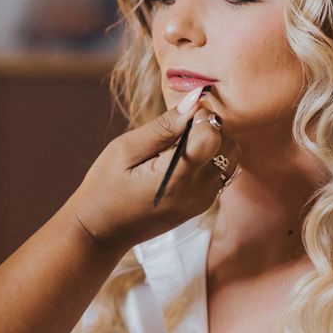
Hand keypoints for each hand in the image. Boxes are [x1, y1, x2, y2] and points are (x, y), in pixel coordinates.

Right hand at [65, 93, 238, 252]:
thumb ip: (162, 126)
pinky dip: (210, 156)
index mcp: (177, 178)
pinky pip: (222, 170)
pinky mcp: (202, 204)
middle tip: (178, 126)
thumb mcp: (125, 150)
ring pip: (230, 156)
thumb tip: (193, 101)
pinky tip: (183, 157)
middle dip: (209, 126)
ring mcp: (203, 200)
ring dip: (212, 141)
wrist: (103, 232)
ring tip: (180, 142)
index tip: (179, 114)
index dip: (200, 115)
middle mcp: (197, 192)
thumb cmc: (105, 188)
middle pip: (228, 143)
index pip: (212, 134)